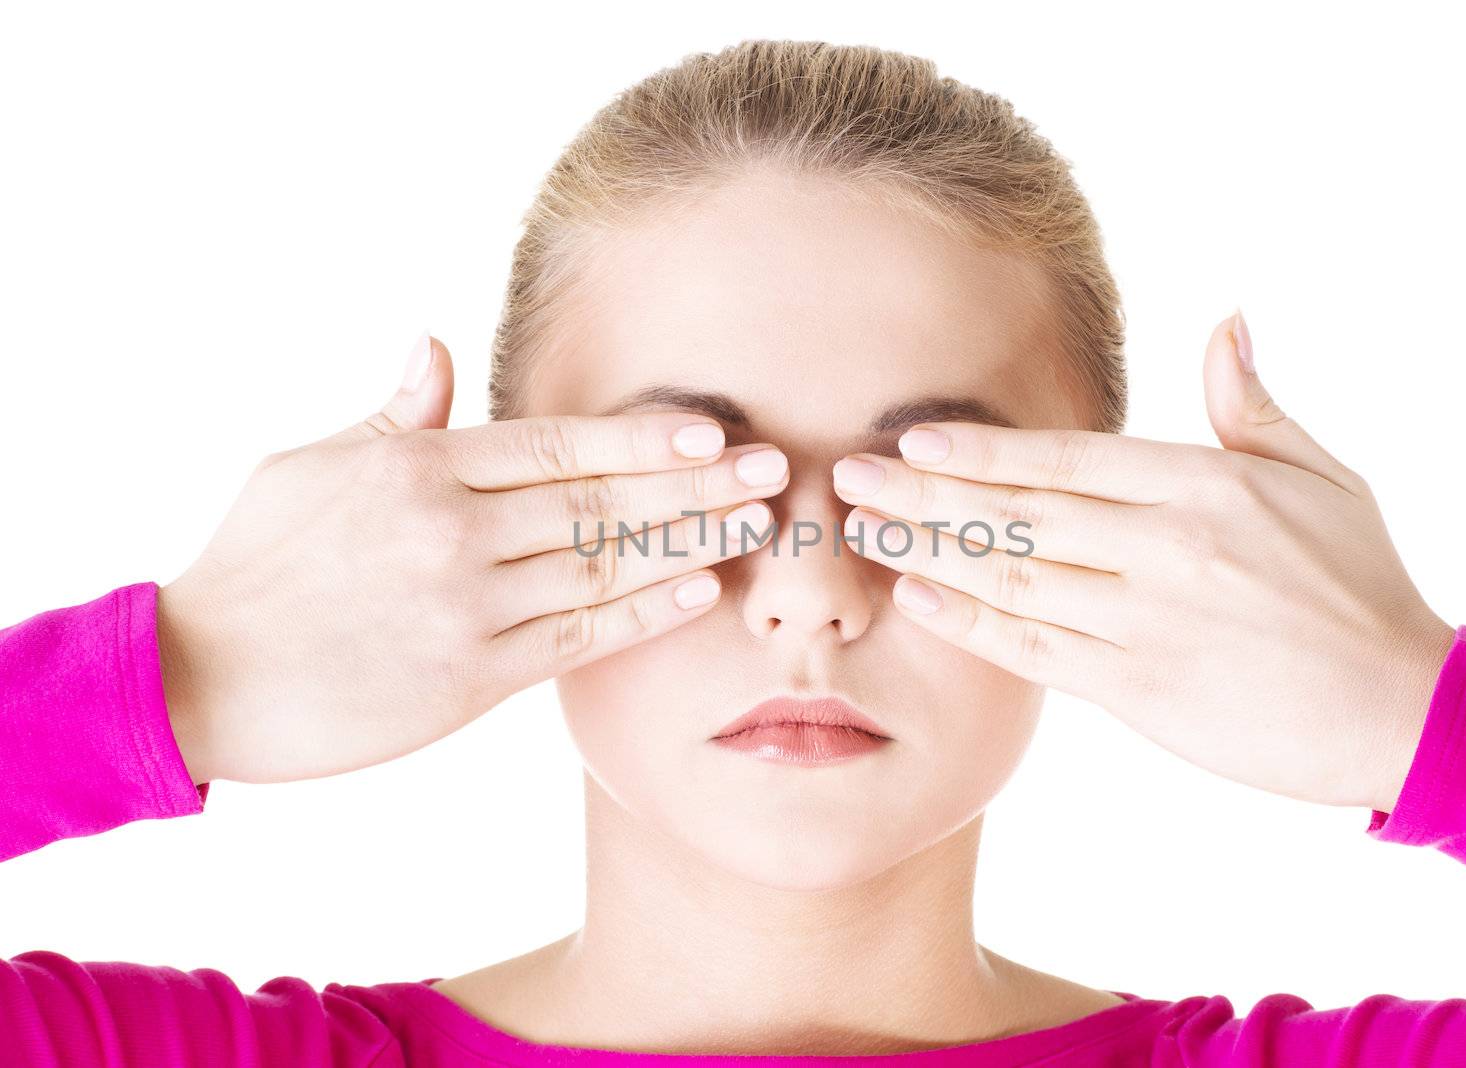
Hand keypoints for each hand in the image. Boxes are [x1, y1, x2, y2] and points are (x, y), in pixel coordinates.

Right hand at [158, 334, 786, 785]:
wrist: (200, 678)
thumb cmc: (252, 566)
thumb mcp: (310, 468)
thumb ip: (394, 416)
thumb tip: (435, 343)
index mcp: (418, 469)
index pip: (554, 444)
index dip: (640, 438)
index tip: (709, 430)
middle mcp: (453, 531)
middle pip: (598, 500)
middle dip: (693, 484)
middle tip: (772, 469)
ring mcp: (466, 607)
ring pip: (601, 567)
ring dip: (687, 544)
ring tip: (755, 526)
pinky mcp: (469, 678)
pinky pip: (576, 640)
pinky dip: (641, 614)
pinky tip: (695, 592)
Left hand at [830, 312, 1456, 811]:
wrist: (1400, 709)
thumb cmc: (1362, 587)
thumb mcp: (1324, 478)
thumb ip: (1251, 404)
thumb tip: (1227, 318)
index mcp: (1205, 485)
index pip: (1068, 459)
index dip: (984, 448)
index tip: (916, 437)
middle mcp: (1166, 548)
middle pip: (1021, 512)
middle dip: (927, 492)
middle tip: (849, 475)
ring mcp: (1147, 622)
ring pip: (1014, 577)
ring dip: (930, 551)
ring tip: (864, 530)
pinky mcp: (1139, 690)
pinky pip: (1036, 649)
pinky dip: (971, 622)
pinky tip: (919, 596)